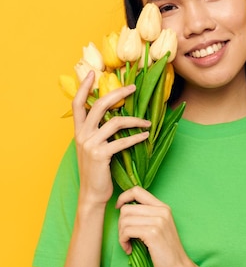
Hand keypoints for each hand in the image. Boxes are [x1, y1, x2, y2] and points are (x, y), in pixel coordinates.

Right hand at [72, 71, 150, 205]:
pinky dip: (136, 137)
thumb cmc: (96, 171)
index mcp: (78, 131)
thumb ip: (97, 133)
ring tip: (147, 122)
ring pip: (115, 122)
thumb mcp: (92, 149)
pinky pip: (122, 141)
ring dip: (134, 120)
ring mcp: (90, 144)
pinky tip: (145, 136)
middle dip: (117, 93)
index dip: (84, 87)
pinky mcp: (101, 155)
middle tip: (133, 87)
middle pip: (99, 106)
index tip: (92, 73)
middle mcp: (82, 135)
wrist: (92, 194)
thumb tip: (113, 118)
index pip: (77, 103)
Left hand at [116, 186, 191, 266]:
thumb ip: (146, 215)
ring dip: (121, 234)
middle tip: (125, 237)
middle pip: (126, 208)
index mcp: (163, 207)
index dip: (123, 197)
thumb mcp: (159, 227)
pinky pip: (127, 231)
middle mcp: (161, 211)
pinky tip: (129, 249)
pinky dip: (123, 241)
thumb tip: (123, 208)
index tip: (118, 209)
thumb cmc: (165, 250)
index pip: (137, 190)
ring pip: (124, 220)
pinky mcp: (152, 233)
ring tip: (128, 244)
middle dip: (120, 224)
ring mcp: (158, 221)